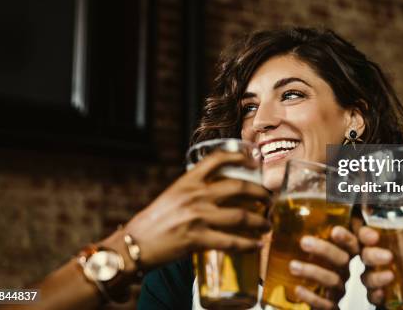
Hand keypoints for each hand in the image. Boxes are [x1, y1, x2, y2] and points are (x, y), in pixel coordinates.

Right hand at [122, 151, 270, 268]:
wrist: (133, 245)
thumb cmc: (152, 222)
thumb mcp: (173, 196)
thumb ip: (194, 191)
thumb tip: (218, 192)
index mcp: (188, 181)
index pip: (217, 159)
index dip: (239, 156)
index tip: (254, 160)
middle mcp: (195, 195)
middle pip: (239, 186)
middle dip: (260, 193)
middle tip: (269, 199)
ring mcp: (198, 217)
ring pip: (241, 216)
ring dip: (260, 222)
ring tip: (267, 225)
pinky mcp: (198, 239)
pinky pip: (231, 242)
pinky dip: (248, 245)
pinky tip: (256, 246)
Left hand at [288, 226, 358, 309]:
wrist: (299, 298)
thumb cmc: (302, 266)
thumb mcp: (301, 248)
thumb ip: (296, 233)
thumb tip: (275, 214)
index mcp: (340, 253)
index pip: (351, 243)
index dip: (347, 237)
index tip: (335, 230)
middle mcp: (342, 271)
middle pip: (342, 259)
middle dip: (325, 249)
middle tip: (304, 241)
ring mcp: (337, 290)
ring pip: (332, 280)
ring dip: (313, 271)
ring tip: (292, 266)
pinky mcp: (330, 307)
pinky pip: (326, 304)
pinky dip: (311, 297)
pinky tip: (298, 289)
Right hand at [359, 226, 402, 305]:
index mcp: (384, 241)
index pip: (366, 234)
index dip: (365, 234)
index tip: (374, 236)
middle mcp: (377, 258)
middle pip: (365, 255)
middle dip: (372, 255)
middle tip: (388, 257)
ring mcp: (378, 277)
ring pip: (367, 276)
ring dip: (376, 277)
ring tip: (390, 276)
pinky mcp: (382, 295)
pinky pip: (372, 296)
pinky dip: (376, 295)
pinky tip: (383, 294)